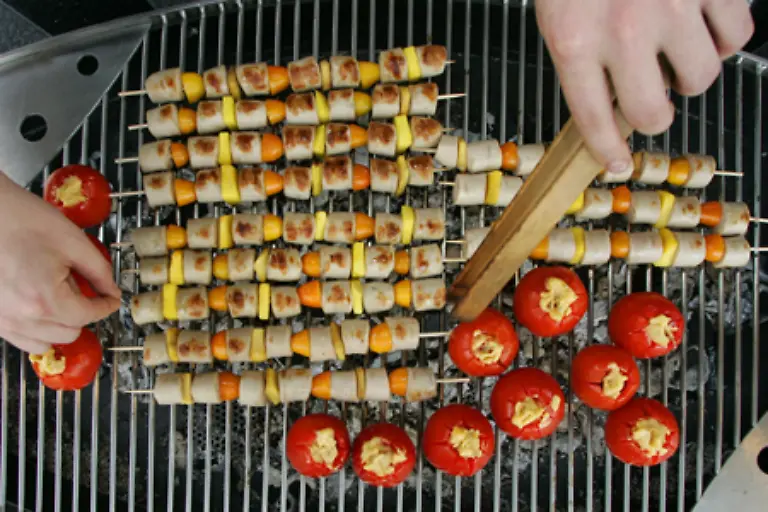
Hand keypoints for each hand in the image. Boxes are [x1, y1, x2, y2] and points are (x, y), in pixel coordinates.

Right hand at [0, 173, 119, 354]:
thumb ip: (99, 271)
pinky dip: (35, 328)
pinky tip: (39, 305)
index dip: (106, 305)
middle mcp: (19, 317)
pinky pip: (19, 337)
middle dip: (83, 314)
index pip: (87, 316)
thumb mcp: (74, 242)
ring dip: (59, 325)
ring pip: (43, 342)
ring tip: (59, 297)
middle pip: (68, 333)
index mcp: (44, 299)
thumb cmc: (22, 219)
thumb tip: (111, 290)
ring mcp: (0, 320)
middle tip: (85, 291)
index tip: (111, 297)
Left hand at [536, 0, 752, 172]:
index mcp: (574, 41)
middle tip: (649, 94)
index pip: (593, 118)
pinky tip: (704, 23)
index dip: (607, 149)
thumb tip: (607, 99)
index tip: (615, 162)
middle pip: (655, 112)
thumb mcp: (558, 11)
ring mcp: (673, 7)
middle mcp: (624, 32)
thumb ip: (581, 54)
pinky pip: (737, 35)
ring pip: (700, 77)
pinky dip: (723, 36)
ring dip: (689, 73)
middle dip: (652, 112)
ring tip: (675, 50)